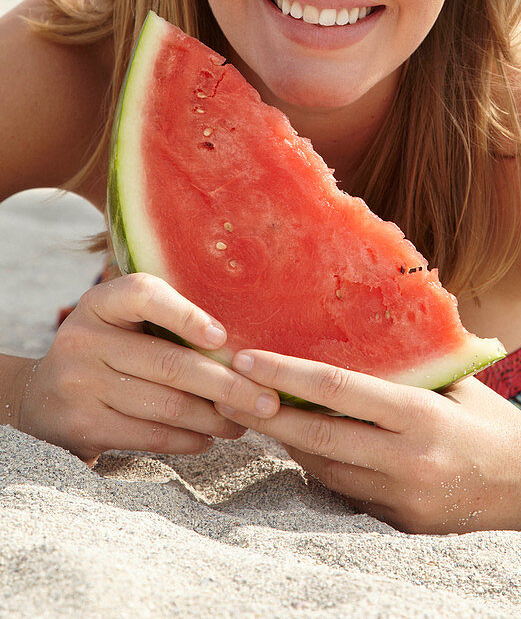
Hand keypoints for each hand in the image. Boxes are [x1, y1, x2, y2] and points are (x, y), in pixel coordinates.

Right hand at [15, 273, 257, 463]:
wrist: (40, 401)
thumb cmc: (106, 353)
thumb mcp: (119, 323)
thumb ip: (164, 320)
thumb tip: (242, 340)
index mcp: (100, 304)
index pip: (143, 293)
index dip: (187, 314)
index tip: (223, 336)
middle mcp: (85, 340)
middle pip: (171, 363)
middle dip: (228, 384)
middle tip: (267, 399)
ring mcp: (80, 385)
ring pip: (168, 405)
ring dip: (216, 418)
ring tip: (245, 421)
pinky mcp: (83, 426)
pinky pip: (151, 436)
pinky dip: (190, 439)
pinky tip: (211, 437)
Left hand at [212, 349, 520, 533]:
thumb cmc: (490, 420)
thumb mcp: (453, 383)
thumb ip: (405, 366)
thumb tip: (350, 331)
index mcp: (420, 415)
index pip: (337, 391)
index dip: (285, 375)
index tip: (245, 359)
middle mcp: (407, 460)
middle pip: (315, 438)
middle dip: (264, 414)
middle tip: (222, 390)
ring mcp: (401, 499)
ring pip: (322, 469)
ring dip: (286, 442)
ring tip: (253, 410)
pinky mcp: (398, 526)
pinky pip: (343, 493)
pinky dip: (319, 467)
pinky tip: (302, 444)